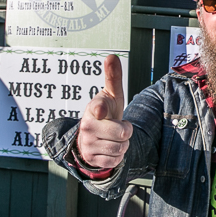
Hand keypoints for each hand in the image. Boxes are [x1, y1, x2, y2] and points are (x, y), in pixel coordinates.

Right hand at [76, 54, 132, 169]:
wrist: (93, 136)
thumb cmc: (106, 112)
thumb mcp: (111, 95)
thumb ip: (113, 77)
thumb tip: (111, 56)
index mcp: (93, 108)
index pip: (98, 108)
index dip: (101, 110)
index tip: (101, 110)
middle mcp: (88, 126)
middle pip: (123, 133)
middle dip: (127, 131)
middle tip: (119, 126)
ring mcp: (88, 143)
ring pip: (121, 148)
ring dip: (123, 144)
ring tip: (114, 137)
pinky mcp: (91, 159)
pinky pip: (116, 160)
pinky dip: (118, 156)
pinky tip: (110, 147)